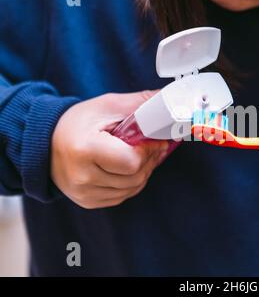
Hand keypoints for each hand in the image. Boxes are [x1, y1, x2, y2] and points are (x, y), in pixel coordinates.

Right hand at [51, 91, 168, 208]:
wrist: (47, 141)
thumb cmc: (79, 121)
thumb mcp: (108, 105)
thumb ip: (140, 104)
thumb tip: (170, 99)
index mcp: (84, 150)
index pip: (131, 162)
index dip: (149, 151)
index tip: (156, 141)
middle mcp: (82, 176)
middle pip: (135, 177)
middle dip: (150, 160)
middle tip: (154, 146)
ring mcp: (84, 193)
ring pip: (132, 188)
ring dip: (144, 172)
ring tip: (142, 155)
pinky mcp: (88, 201)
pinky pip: (122, 196)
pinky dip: (132, 183)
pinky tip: (128, 168)